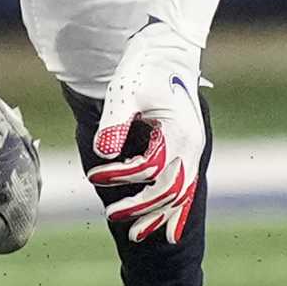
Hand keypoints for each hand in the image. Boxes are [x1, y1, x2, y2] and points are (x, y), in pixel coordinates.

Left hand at [89, 18, 206, 243]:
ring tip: (138, 235)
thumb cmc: (143, 69)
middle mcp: (191, 146)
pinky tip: (168, 230)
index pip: (149, 168)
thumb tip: (103, 152)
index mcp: (179, 133)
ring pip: (180, 193)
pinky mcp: (186, 149)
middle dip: (142, 206)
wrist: (167, 50)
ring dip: (159, 215)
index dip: (120, 176)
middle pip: (169, 189)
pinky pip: (185, 186)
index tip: (94, 175)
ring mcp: (192, 149)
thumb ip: (115, 123)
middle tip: (112, 216)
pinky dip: (178, 209)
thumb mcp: (124, 93)